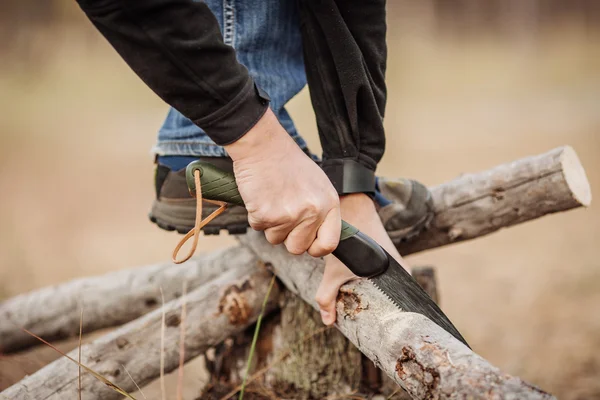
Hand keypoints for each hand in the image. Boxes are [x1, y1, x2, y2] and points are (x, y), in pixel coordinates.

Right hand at [225, 109, 340, 256]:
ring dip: (270, 225)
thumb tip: (318, 236)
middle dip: (288, 236)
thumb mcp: (317, 184)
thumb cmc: (288, 163)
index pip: (330, 243)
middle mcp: (312, 212)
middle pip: (298, 248)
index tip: (307, 243)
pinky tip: (261, 196)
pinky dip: (256, 216)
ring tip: (272, 199)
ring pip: (276, 239)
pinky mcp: (267, 215)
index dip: (316, 248)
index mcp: (329, 204)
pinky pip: (259, 228)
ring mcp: (290, 215)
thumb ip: (321, 210)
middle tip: (282, 214)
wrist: (263, 146)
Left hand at [315, 193, 406, 324]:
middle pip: (395, 303)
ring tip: (368, 318)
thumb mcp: (335, 272)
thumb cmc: (349, 244)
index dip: (393, 321)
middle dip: (383, 316)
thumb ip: (327, 296)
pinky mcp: (388, 263)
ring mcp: (397, 268)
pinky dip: (374, 292)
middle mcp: (403, 273)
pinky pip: (383, 284)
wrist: (352, 214)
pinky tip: (364, 300)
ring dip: (378, 303)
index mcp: (402, 277)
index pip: (405, 308)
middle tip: (371, 329)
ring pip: (388, 293)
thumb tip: (328, 321)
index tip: (383, 333)